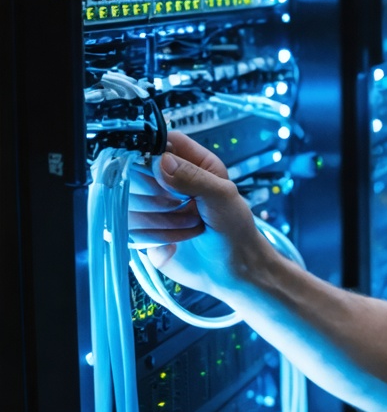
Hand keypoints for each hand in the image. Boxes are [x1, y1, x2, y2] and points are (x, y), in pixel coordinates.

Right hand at [128, 130, 263, 299]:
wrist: (231, 269)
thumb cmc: (234, 227)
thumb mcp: (223, 196)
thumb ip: (193, 177)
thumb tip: (160, 161)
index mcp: (190, 162)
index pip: (159, 141)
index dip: (151, 151)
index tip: (156, 168)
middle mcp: (165, 180)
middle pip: (134, 171)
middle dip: (158, 193)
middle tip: (184, 205)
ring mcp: (150, 205)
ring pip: (128, 202)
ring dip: (160, 219)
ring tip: (189, 226)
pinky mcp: (140, 229)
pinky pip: (128, 227)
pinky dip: (153, 236)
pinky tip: (175, 242)